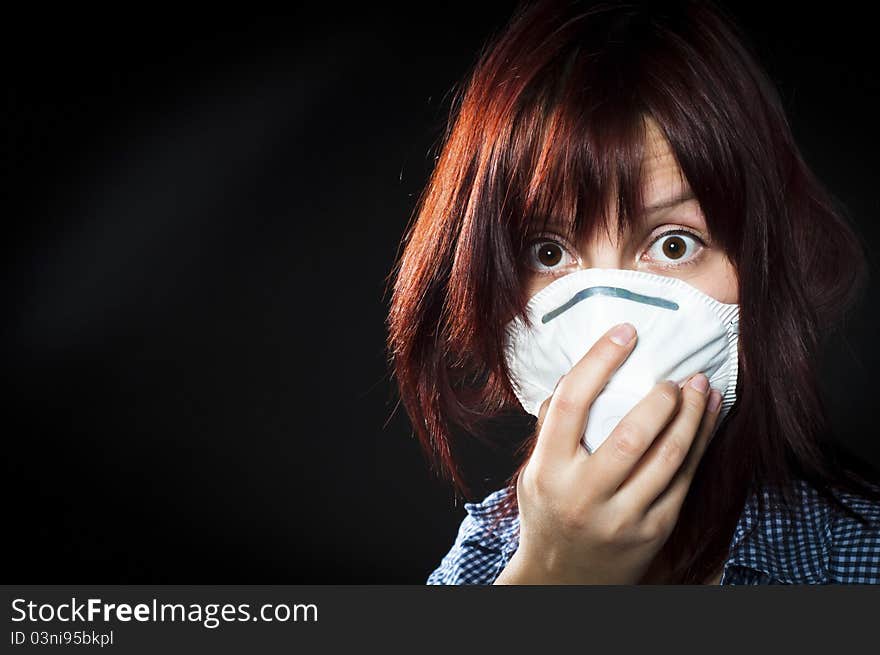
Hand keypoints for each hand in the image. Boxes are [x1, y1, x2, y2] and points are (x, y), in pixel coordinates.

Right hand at [494, 322, 722, 584]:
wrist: (562, 579)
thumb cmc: (548, 513)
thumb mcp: (534, 472)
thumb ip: (551, 429)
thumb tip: (579, 374)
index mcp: (548, 471)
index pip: (572, 404)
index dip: (600, 361)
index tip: (625, 332)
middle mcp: (584, 495)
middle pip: (632, 434)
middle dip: (662, 397)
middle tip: (674, 377)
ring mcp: (622, 516)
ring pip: (669, 456)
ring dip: (693, 415)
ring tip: (702, 387)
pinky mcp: (653, 531)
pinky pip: (684, 479)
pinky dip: (702, 442)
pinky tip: (708, 417)